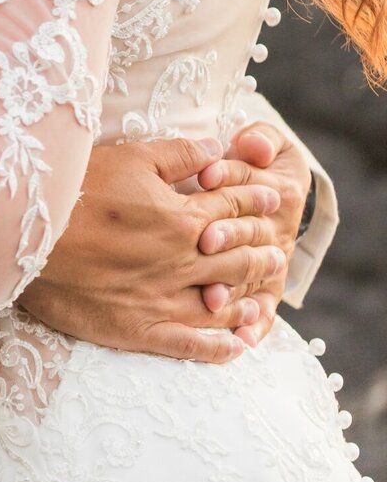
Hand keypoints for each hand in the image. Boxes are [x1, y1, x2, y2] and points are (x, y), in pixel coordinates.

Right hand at [19, 136, 286, 363]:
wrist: (24, 239)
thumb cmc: (74, 190)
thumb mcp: (130, 157)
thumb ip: (179, 154)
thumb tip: (216, 149)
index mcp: (182, 218)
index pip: (234, 211)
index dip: (256, 203)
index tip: (272, 202)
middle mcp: (182, 262)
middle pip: (237, 258)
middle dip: (261, 254)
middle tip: (275, 255)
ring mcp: (163, 300)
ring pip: (222, 305)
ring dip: (248, 302)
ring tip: (264, 302)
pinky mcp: (139, 330)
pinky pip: (190, 345)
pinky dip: (218, 348)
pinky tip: (235, 348)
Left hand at [196, 122, 309, 346]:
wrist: (276, 186)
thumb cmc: (259, 161)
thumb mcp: (265, 144)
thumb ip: (262, 140)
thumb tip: (255, 146)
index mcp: (273, 192)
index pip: (246, 183)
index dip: (227, 177)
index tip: (204, 176)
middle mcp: (272, 230)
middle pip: (248, 232)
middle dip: (227, 234)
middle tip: (204, 240)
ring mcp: (267, 261)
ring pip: (251, 276)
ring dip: (232, 287)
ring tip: (211, 299)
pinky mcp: (264, 286)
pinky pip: (262, 310)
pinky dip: (254, 326)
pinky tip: (240, 340)